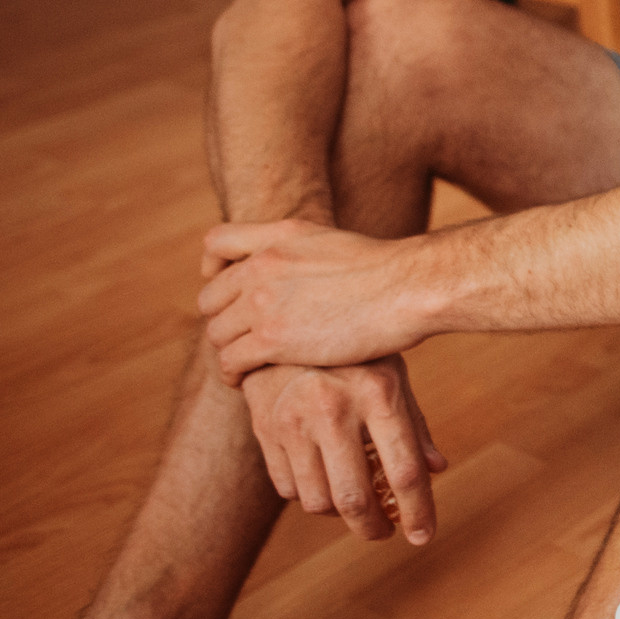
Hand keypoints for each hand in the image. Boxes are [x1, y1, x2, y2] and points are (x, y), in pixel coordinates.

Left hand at [200, 219, 434, 380]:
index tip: (230, 289)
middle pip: (211, 298)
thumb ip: (302, 251)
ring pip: (217, 333)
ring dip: (228, 350)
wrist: (408, 288)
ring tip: (245, 365)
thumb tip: (299, 269)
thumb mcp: (335, 241)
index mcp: (278, 238)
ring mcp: (263, 302)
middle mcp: (262, 265)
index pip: (215, 244)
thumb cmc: (387, 272)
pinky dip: (232, 374)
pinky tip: (246, 380)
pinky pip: (229, 361)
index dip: (212, 268)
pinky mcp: (272, 339)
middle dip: (223, 319)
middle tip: (244, 338)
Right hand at [238, 357, 447, 542]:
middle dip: (373, 529)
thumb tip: (437, 469)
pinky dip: (309, 495)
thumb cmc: (354, 355)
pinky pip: (288, 489)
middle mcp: (334, 408)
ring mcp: (294, 420)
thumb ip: (414, 423)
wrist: (286, 321)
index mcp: (378, 393)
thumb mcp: (392, 374)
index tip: (422, 537)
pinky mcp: (265, 429)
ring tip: (355, 502)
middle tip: (384, 532)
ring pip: (317, 501)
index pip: (404, 471)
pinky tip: (323, 478)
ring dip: (339, 514)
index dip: (418, 512)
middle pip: (355, 499)